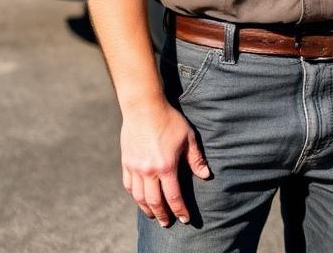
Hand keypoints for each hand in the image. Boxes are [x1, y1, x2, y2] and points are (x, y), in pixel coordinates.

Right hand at [120, 99, 210, 226]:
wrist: (144, 108)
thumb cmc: (169, 120)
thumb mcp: (188, 137)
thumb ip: (196, 159)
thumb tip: (206, 176)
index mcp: (166, 166)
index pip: (173, 196)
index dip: (180, 210)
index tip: (184, 219)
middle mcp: (148, 171)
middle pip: (155, 201)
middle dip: (162, 215)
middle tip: (167, 223)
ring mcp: (135, 168)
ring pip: (139, 197)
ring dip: (147, 209)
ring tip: (154, 215)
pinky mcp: (126, 163)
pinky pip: (129, 185)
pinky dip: (135, 196)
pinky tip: (140, 199)